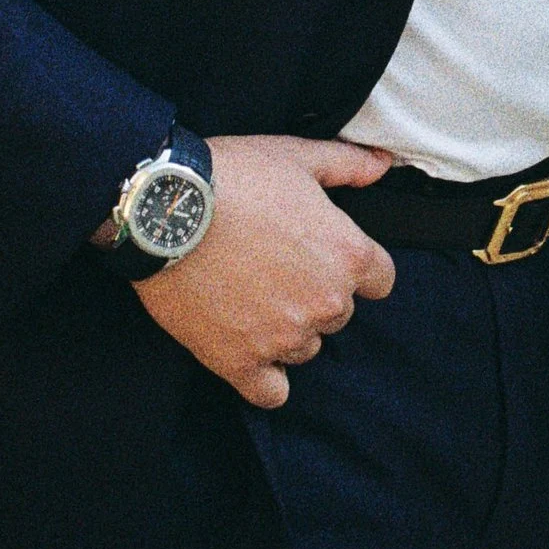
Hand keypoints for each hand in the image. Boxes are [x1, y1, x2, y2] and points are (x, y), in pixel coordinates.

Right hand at [130, 134, 394, 407]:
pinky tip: (251, 353)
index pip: (380, 280)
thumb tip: (383, 164)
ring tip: (252, 297)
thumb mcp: (296, 156)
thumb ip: (348, 163)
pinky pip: (271, 392)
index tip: (326, 256)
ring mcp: (283, 336)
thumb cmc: (233, 177)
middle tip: (276, 267)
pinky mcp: (240, 361)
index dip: (355, 267)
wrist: (165, 209)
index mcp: (346, 254)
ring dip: (287, 330)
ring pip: (305, 349)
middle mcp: (324, 302)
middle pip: (338, 314)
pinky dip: (265, 378)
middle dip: (315, 294)